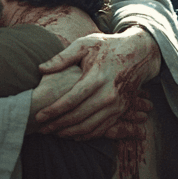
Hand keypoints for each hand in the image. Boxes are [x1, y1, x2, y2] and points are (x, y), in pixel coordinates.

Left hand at [34, 26, 161, 138]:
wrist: (139, 54)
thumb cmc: (108, 46)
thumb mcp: (85, 43)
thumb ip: (63, 57)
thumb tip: (41, 68)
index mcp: (97, 77)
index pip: (71, 100)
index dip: (53, 110)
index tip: (38, 116)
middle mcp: (108, 94)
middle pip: (79, 116)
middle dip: (57, 125)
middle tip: (41, 128)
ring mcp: (116, 104)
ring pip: (90, 127)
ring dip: (70, 133)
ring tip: (54, 133)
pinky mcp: (121, 110)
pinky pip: (102, 129)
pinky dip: (86, 135)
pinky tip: (72, 135)